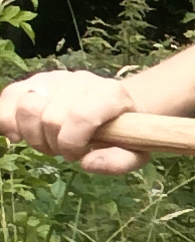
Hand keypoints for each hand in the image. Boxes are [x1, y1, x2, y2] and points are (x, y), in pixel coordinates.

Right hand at [3, 69, 146, 174]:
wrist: (117, 109)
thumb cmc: (125, 133)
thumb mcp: (135, 153)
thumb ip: (117, 161)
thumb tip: (87, 164)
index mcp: (110, 95)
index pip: (79, 116)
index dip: (71, 143)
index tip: (76, 155)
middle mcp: (81, 81)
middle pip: (48, 116)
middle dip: (51, 143)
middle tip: (62, 150)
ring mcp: (55, 78)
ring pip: (24, 105)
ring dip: (29, 133)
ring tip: (46, 141)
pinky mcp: (34, 80)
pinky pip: (9, 96)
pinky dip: (6, 119)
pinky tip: (18, 134)